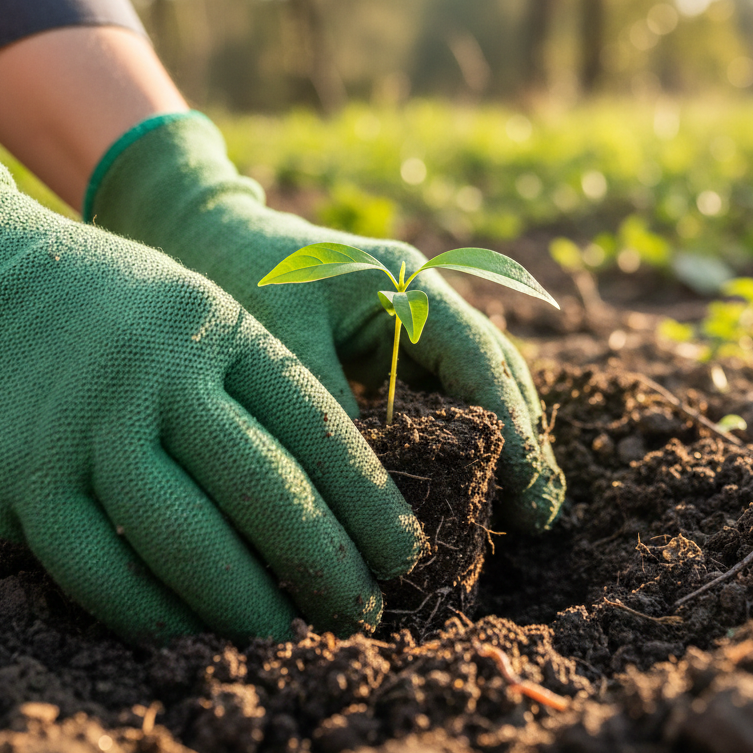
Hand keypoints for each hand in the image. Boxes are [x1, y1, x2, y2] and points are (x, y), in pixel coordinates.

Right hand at [0, 101, 422, 641]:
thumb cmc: (113, 307)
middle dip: (325, 565)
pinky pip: (100, 570)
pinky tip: (194, 636)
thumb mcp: (198, 310)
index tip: (403, 554)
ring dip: (247, 605)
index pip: (318, 427)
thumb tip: (327, 497)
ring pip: (186, 539)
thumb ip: (257, 386)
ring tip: (291, 640)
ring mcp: (88, 428)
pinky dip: (154, 615)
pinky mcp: (23, 479)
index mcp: (221, 329)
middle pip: (264, 488)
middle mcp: (160, 376)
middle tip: (363, 614)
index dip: (369, 502)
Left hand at [89, 113, 565, 532]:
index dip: (511, 425)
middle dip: (522, 441)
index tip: (526, 488)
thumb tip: (364, 489)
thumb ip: (323, 400)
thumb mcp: (277, 332)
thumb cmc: (242, 273)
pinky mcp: (394, 351)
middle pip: (496, 374)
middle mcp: (426, 303)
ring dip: (500, 445)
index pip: (480, 359)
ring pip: (478, 388)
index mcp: (408, 284)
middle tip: (538, 517)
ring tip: (520, 514)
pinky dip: (458, 441)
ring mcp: (415, 326)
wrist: (214, 236)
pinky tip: (462, 489)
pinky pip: (441, 398)